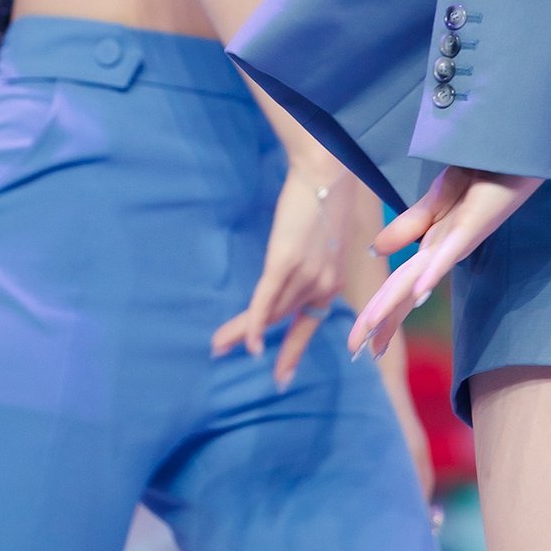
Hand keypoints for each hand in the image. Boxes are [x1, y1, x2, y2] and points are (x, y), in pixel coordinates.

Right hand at [212, 163, 355, 387]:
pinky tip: (244, 342)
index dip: (292, 351)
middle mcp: (323, 285)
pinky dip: (254, 324)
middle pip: (281, 320)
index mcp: (333, 281)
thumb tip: (289, 277)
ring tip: (217, 345)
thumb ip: (310, 265)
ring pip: (270, 313)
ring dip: (242, 332)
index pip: (309, 324)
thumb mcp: (324, 241)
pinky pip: (266, 301)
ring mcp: (305, 275)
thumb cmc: (324, 200)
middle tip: (226, 354)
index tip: (280, 377)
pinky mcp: (285, 262)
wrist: (325, 172)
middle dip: (254, 340)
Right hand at [348, 165, 543, 361]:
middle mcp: (444, 252)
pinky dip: (431, 273)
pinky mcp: (472, 226)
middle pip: (403, 291)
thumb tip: (374, 251)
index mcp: (433, 246)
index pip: (397, 286)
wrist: (512, 152)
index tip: (357, 346)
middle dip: (379, 323)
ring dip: (394, 307)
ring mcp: (458, 242)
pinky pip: (448, 252)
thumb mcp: (435, 199)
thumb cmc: (480, 174)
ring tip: (375, 338)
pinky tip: (418, 293)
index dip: (377, 313)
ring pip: (418, 278)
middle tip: (355, 355)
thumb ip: (407, 226)